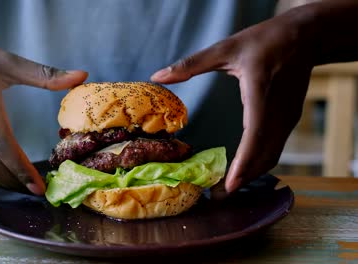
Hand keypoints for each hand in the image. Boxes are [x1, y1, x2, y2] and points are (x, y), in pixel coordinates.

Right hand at [0, 32, 87, 194]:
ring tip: (24, 186)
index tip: (38, 184)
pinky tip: (5, 173)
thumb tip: (81, 76)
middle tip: (37, 190)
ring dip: (2, 182)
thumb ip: (44, 73)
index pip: (1, 142)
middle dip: (14, 182)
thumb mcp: (6, 60)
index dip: (21, 168)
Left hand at [151, 13, 312, 192]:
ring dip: (252, 173)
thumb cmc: (265, 40)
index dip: (244, 162)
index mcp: (260, 93)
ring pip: (272, 155)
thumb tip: (157, 75)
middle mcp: (278, 111)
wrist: (305, 37)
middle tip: (218, 195)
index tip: (230, 184)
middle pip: (264, 154)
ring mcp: (287, 117)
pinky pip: (276, 147)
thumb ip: (191, 64)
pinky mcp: (290, 119)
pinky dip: (260, 162)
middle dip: (243, 178)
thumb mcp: (226, 48)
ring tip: (228, 187)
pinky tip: (243, 168)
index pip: (256, 135)